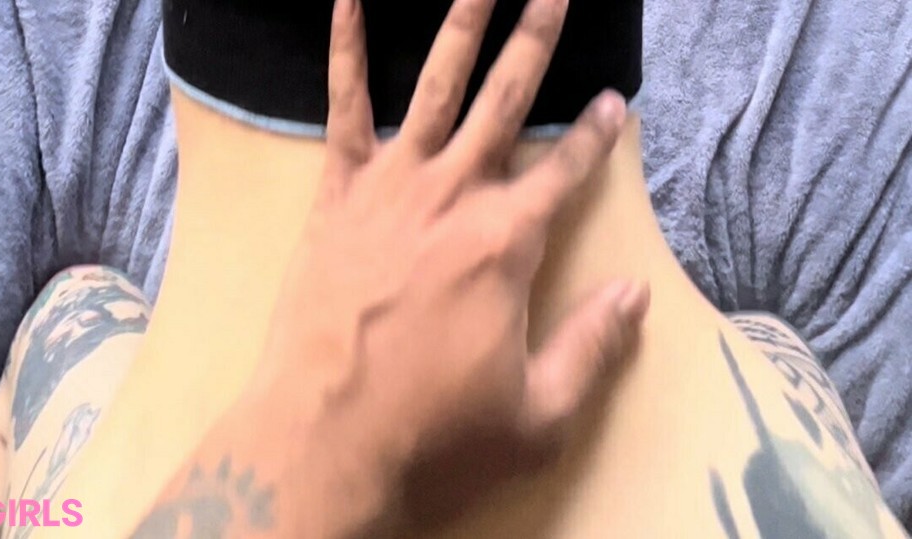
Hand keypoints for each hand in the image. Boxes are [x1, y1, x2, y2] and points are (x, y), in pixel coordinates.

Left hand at [253, 0, 647, 501]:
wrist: (323, 442)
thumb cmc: (434, 435)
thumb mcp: (538, 414)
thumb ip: (593, 347)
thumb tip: (635, 296)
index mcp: (507, 244)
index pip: (565, 172)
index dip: (596, 135)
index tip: (615, 102)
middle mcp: (453, 198)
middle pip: (506, 101)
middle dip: (537, 39)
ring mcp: (390, 190)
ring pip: (437, 87)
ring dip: (464, 25)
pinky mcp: (335, 199)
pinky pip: (342, 111)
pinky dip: (346, 52)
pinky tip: (348, 1)